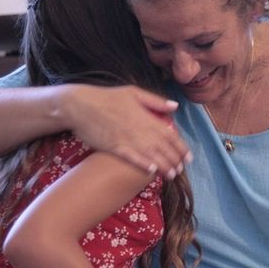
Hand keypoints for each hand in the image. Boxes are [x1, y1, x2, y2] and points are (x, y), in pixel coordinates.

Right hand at [64, 85, 190, 177]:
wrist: (80, 105)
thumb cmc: (107, 97)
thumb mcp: (133, 93)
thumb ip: (155, 101)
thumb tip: (175, 106)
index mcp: (146, 116)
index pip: (169, 134)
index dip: (181, 147)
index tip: (188, 157)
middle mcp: (140, 129)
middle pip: (163, 147)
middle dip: (174, 159)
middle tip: (181, 170)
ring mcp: (127, 139)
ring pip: (151, 155)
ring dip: (163, 166)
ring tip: (172, 175)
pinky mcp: (114, 147)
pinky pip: (132, 158)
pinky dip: (143, 164)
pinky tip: (152, 171)